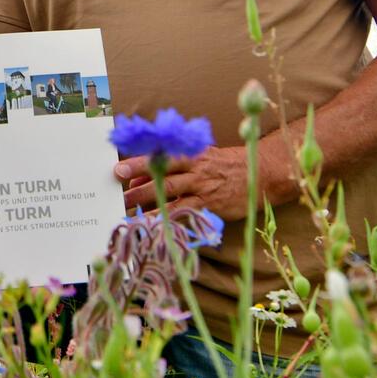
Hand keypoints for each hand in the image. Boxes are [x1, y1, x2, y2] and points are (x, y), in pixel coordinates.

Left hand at [114, 146, 254, 222]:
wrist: (260, 173)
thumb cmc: (224, 165)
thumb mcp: (199, 158)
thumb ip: (169, 167)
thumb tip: (139, 178)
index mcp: (189, 152)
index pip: (159, 156)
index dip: (137, 163)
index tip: (117, 169)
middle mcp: (194, 168)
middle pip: (161, 174)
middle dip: (137, 184)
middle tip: (116, 193)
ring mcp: (202, 187)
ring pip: (170, 194)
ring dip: (147, 203)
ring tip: (127, 212)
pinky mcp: (210, 204)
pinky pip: (185, 213)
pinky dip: (169, 218)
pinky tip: (154, 225)